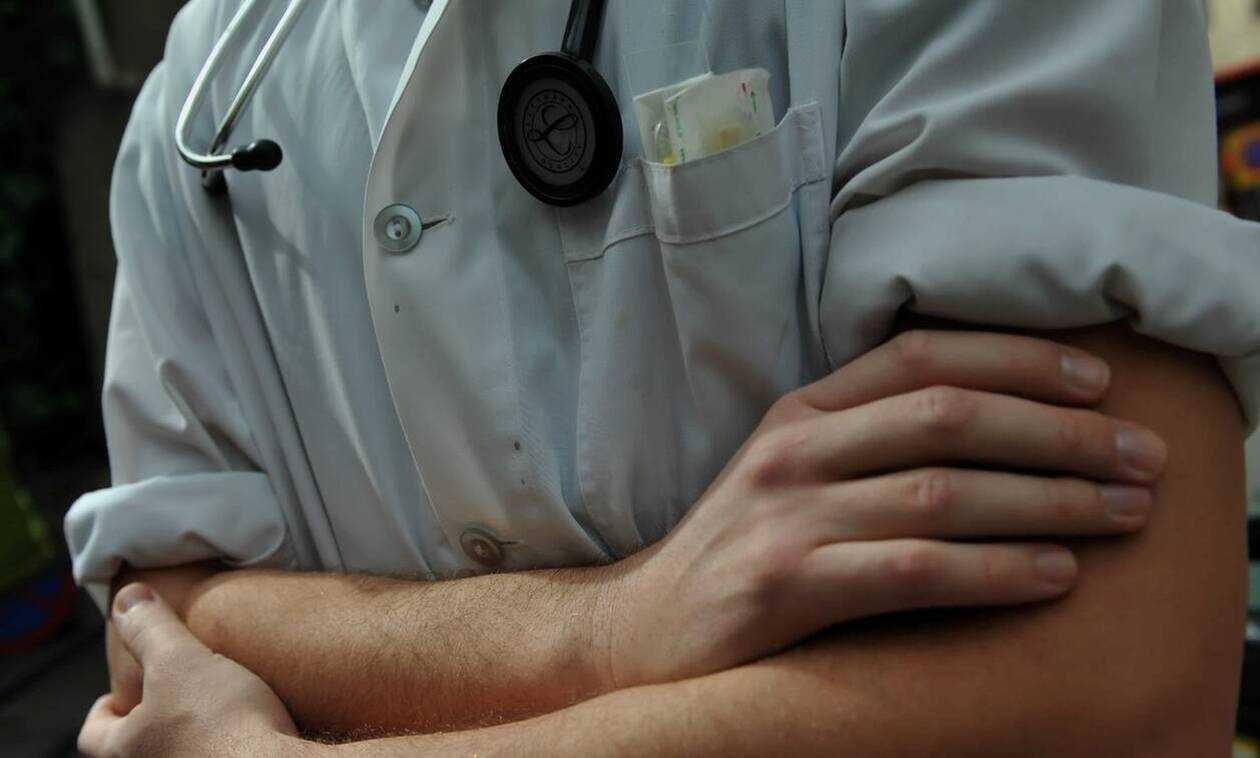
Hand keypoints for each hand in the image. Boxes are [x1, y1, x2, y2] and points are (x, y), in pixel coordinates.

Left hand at [79, 584, 301, 757]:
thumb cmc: (221, 722)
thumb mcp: (178, 660)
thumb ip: (149, 629)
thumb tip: (126, 598)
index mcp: (127, 750)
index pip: (93, 735)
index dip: (102, 709)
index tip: (118, 694)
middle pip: (137, 744)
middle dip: (152, 715)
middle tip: (172, 688)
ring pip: (179, 750)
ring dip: (189, 728)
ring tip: (214, 701)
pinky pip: (217, 755)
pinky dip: (223, 742)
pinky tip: (248, 723)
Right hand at [602, 329, 1165, 688]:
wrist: (649, 630)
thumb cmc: (743, 552)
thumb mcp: (794, 474)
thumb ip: (871, 440)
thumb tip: (1000, 424)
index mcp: (801, 410)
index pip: (921, 356)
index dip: (1017, 360)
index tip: (1100, 385)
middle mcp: (794, 449)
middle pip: (948, 416)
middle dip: (1059, 431)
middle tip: (1143, 457)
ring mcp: (787, 515)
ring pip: (944, 491)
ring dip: (1050, 499)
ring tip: (1124, 512)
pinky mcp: (786, 586)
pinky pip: (914, 570)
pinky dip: (996, 571)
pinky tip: (1056, 575)